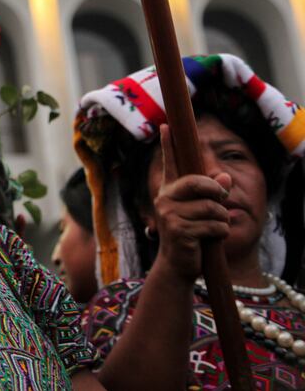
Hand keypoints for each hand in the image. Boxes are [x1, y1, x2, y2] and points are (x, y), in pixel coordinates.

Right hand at [150, 125, 231, 282]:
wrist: (178, 264)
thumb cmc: (191, 234)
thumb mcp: (203, 211)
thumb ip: (212, 192)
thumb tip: (225, 176)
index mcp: (170, 190)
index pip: (170, 163)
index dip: (168, 144)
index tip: (165, 126)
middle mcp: (166, 198)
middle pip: (198, 183)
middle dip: (216, 191)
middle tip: (220, 200)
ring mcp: (170, 214)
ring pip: (212, 207)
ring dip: (221, 219)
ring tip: (212, 228)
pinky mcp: (179, 230)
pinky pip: (213, 225)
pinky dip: (220, 233)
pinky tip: (209, 240)